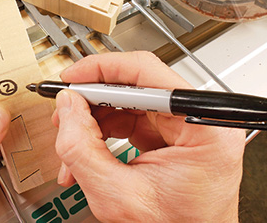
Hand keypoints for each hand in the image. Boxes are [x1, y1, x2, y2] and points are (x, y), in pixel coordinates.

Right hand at [52, 51, 244, 221]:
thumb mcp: (118, 196)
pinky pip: (131, 121)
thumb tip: (67, 107)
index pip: (147, 72)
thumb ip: (84, 149)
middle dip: (92, 102)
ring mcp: (184, 129)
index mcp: (201, 127)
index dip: (102, 70)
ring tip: (72, 142)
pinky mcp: (171, 138)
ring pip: (128, 104)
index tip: (73, 78)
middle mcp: (198, 120)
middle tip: (66, 112)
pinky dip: (105, 133)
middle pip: (135, 87)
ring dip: (94, 120)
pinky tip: (88, 151)